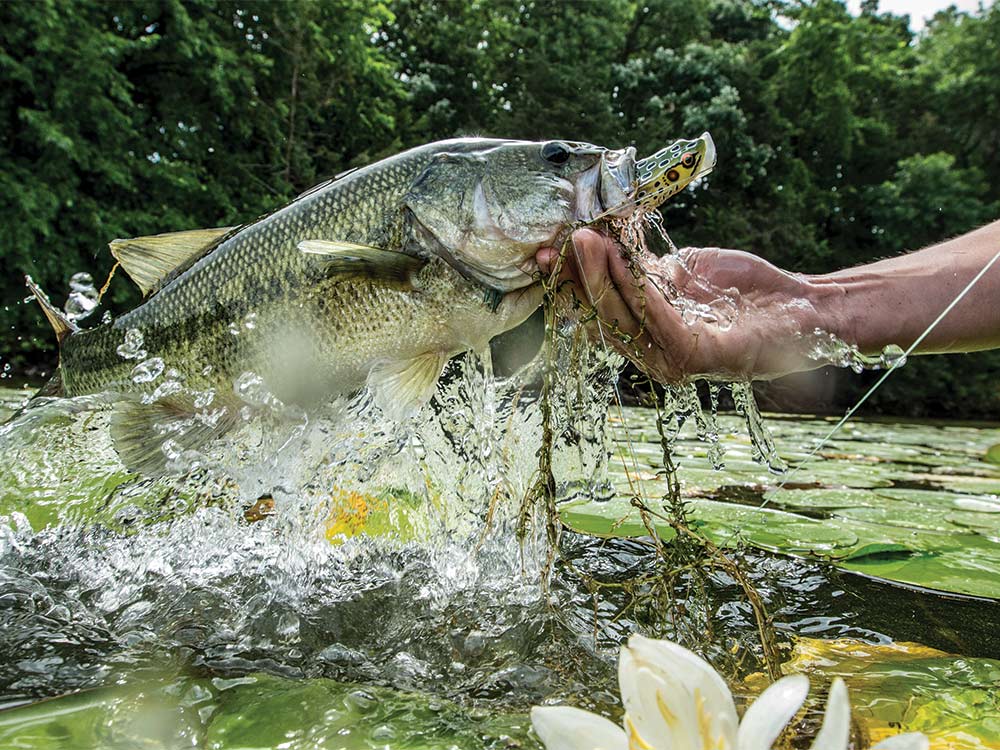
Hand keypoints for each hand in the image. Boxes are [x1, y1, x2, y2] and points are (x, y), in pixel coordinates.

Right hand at [536, 228, 835, 382]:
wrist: (802, 306)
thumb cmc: (743, 289)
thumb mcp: (682, 273)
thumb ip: (643, 271)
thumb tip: (603, 247)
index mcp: (646, 336)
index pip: (599, 309)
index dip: (573, 281)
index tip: (550, 249)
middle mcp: (654, 356)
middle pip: (604, 316)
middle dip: (581, 276)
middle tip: (568, 239)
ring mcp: (674, 361)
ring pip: (626, 318)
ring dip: (604, 277)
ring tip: (590, 240)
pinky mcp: (697, 358)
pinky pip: (658, 321)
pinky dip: (638, 290)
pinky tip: (624, 260)